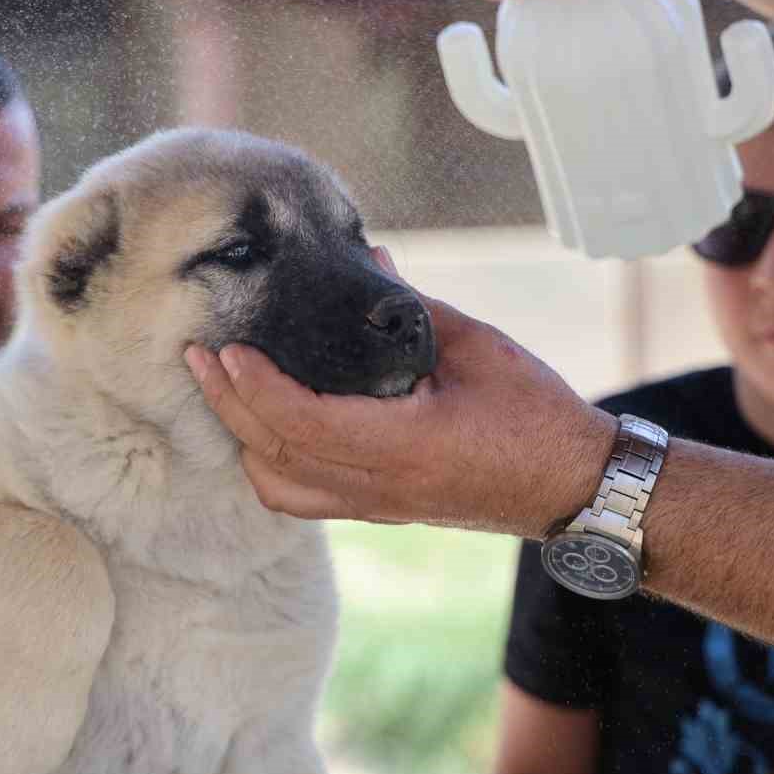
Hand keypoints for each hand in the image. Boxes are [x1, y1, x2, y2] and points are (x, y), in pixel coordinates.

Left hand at [184, 252, 617, 538]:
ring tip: (225, 389)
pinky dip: (272, 466)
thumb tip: (369, 262)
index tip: (229, 350)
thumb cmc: (538, 416)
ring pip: (282, 489)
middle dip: (229, 406)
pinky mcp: (383, 510)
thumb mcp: (480, 348)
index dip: (258, 388)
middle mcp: (385, 485)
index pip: (306, 424)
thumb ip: (416, 309)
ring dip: (245, 441)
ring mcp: (381, 506)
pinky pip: (307, 499)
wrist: (574, 485)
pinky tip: (266, 427)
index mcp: (409, 444)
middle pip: (278, 457)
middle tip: (199, 356)